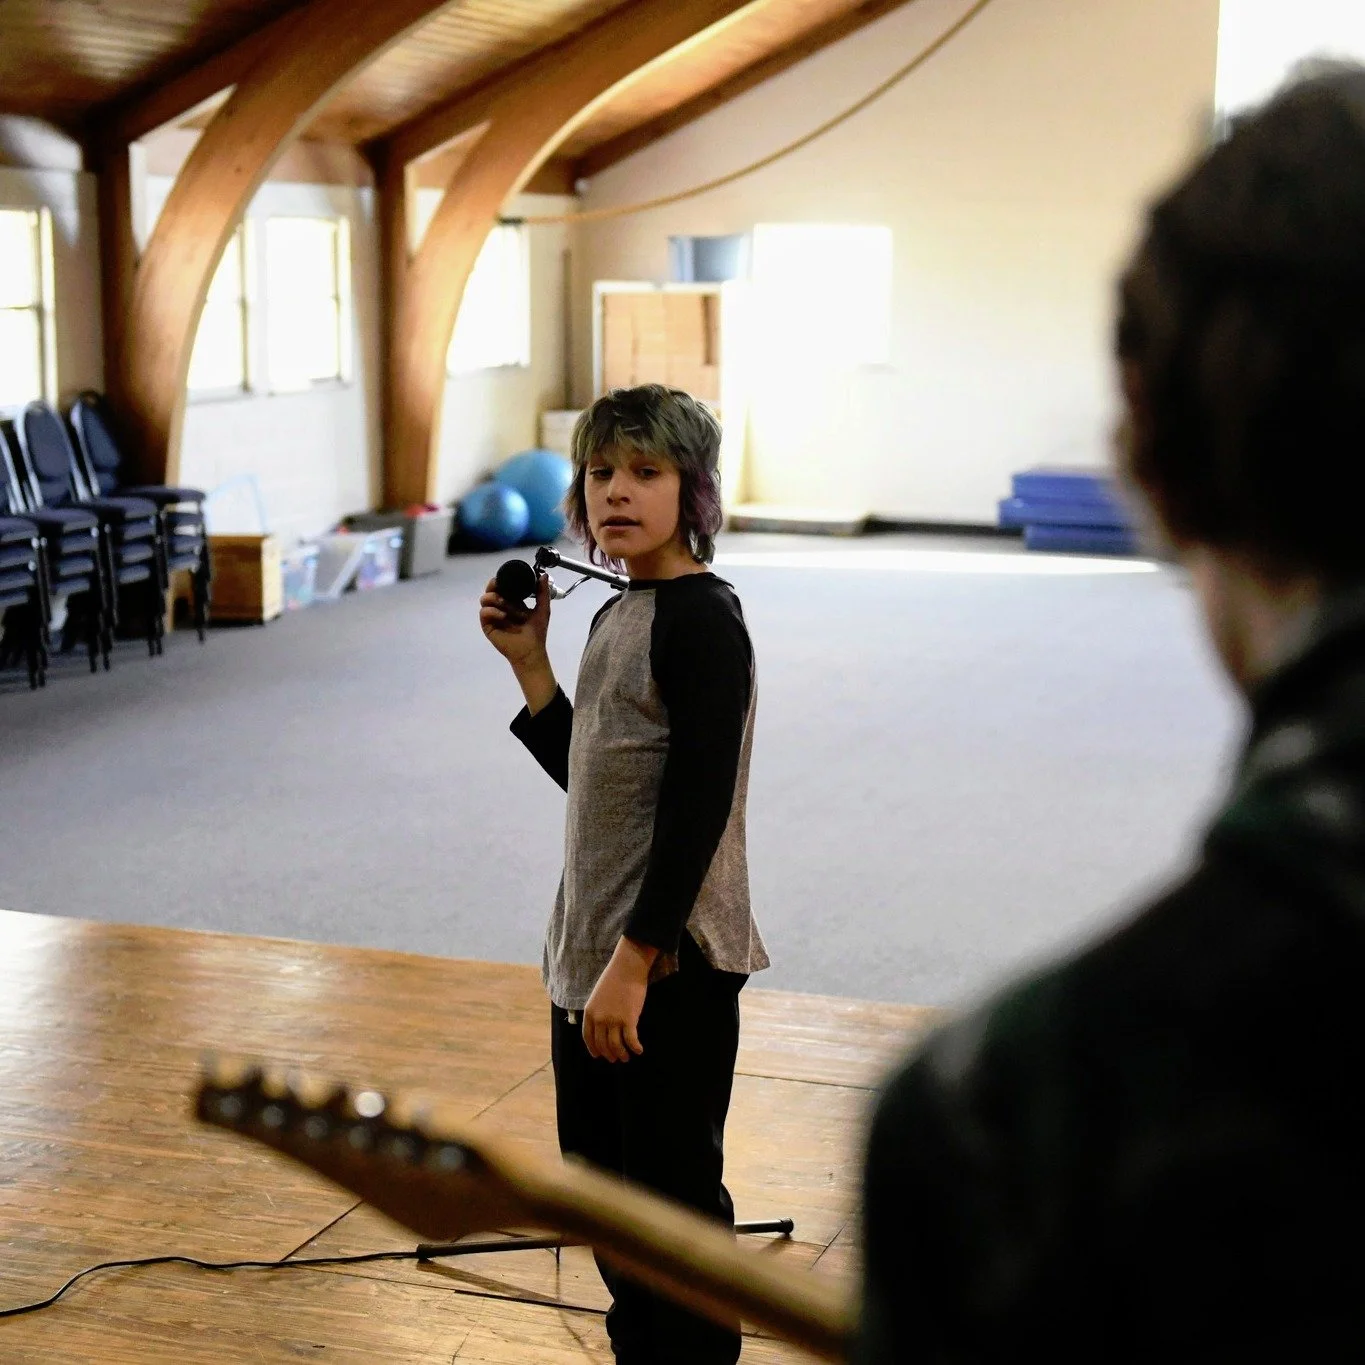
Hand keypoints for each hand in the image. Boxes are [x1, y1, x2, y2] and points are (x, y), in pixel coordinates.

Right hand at [479, 572, 549, 668]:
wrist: (531, 651)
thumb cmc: (536, 632)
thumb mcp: (542, 609)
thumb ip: (543, 593)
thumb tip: (543, 575)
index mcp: (513, 603)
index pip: (503, 587)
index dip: (502, 580)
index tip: (507, 576)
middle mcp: (501, 608)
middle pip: (490, 591)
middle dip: (493, 585)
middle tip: (499, 584)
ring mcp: (493, 616)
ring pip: (484, 600)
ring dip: (494, 598)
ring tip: (504, 602)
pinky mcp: (488, 626)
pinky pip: (484, 613)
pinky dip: (492, 611)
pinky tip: (503, 615)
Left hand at [583, 938, 657, 1062]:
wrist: (627, 968)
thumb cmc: (614, 978)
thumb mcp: (598, 996)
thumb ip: (598, 1011)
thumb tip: (603, 1027)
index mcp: (590, 1012)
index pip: (588, 1037)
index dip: (594, 1049)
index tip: (599, 1055)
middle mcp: (600, 1019)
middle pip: (602, 1044)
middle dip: (609, 1055)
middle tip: (616, 1059)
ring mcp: (614, 1020)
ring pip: (616, 1046)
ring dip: (622, 1054)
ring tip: (627, 1057)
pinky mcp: (629, 1020)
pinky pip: (631, 1040)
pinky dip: (635, 1048)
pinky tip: (639, 1050)